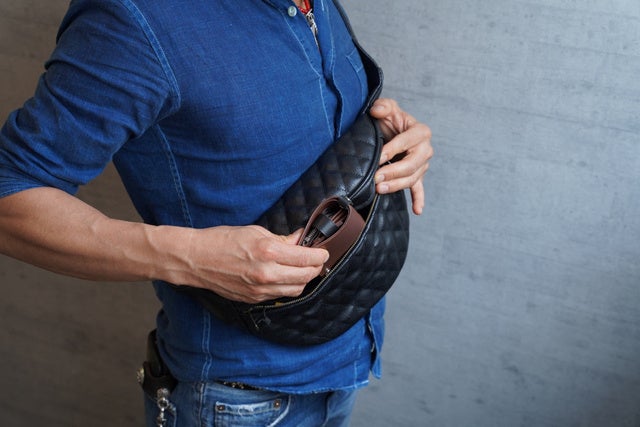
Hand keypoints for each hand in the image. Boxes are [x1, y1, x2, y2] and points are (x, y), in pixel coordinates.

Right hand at [175, 225, 328, 302]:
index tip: (324, 251)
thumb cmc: (222, 240)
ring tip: (305, 269)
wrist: (196, 259)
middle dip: (316, 268)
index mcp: (268, 252)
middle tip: (318, 260)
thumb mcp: (255, 231)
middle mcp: (266, 273)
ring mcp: (260, 289)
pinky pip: (280, 295)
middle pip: (306, 276)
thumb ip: (281, 239)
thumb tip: (299, 240)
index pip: (306, 258)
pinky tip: (287, 276)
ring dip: (304, 279)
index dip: (320, 255)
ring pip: (296, 289)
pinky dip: (289, 286)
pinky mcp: (253, 299)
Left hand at [369, 98, 432, 214]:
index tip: (377, 157)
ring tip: (380, 189)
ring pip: (412, 178)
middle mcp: (425, 149)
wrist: (393, 130)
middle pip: (411, 164)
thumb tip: (377, 110)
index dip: (391, 150)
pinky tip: (417, 210)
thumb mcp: (387, 108)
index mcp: (420, 131)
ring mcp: (422, 164)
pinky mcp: (417, 175)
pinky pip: (419, 189)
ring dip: (397, 186)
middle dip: (393, 172)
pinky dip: (419, 199)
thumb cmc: (390, 119)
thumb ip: (383, 106)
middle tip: (376, 178)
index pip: (405, 142)